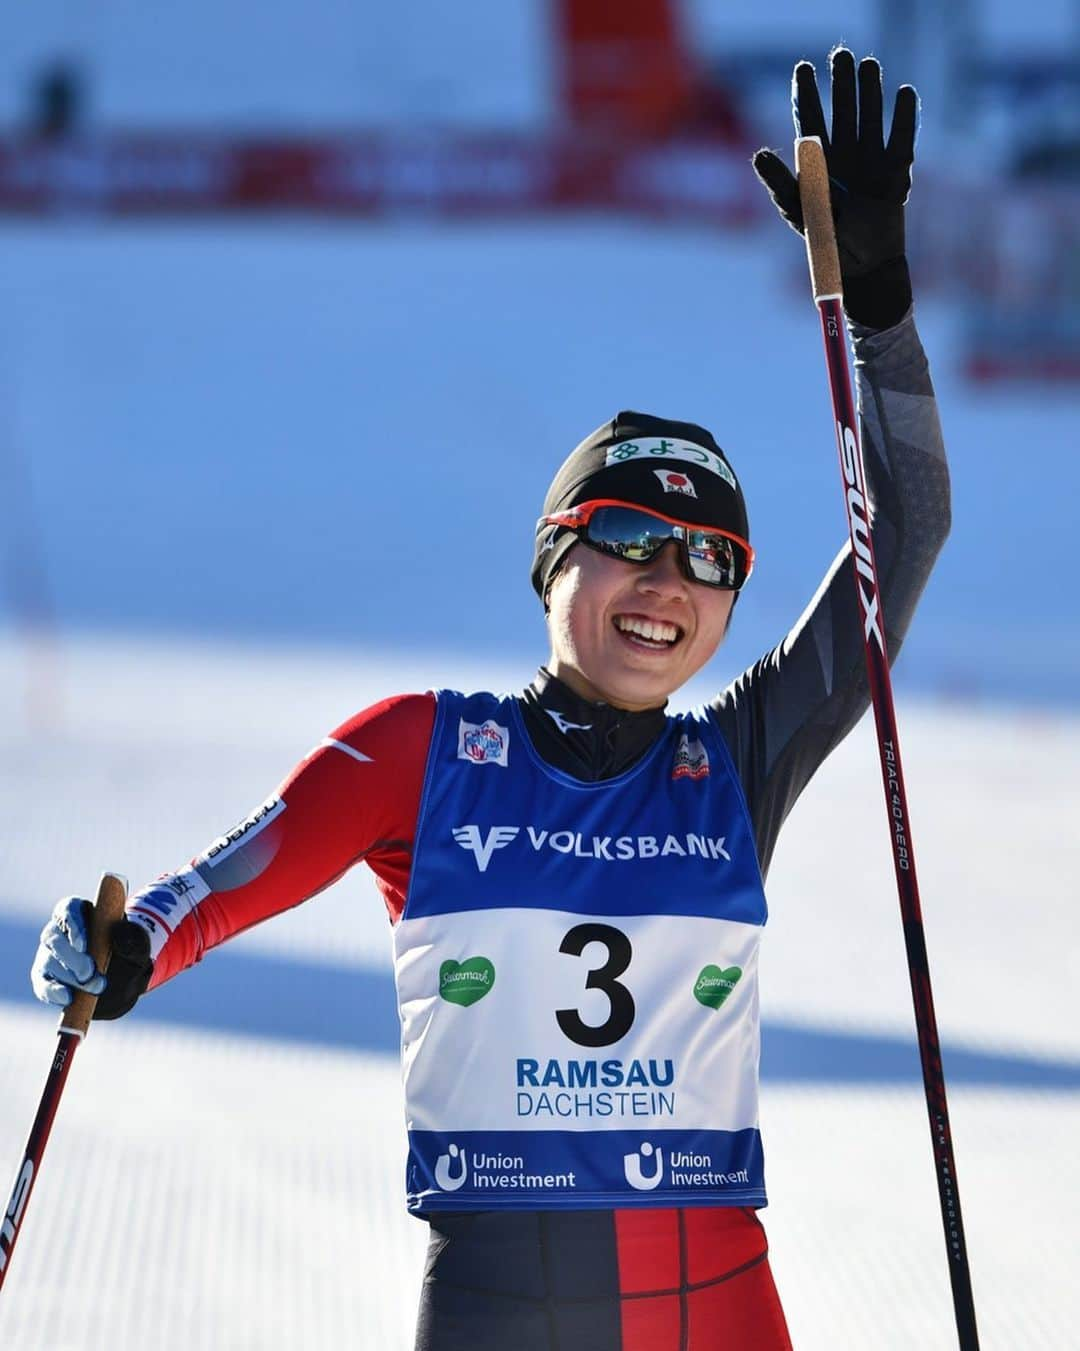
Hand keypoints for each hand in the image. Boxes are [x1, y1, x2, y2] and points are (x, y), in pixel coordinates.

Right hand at [31, 896, 151, 1019]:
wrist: (121, 977)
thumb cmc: (126, 951)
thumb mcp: (135, 943)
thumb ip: (130, 937)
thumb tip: (119, 932)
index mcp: (79, 912)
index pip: (67, 910)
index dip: (72, 926)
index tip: (83, 945)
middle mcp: (58, 931)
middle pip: (54, 939)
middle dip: (72, 958)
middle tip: (89, 973)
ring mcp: (48, 955)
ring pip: (49, 963)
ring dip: (70, 978)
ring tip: (94, 986)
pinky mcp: (44, 979)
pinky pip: (43, 985)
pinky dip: (55, 992)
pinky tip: (69, 998)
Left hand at [752, 48, 917, 328]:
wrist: (862, 267)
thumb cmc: (827, 242)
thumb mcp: (799, 211)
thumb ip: (781, 182)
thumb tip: (758, 154)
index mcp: (817, 163)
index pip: (810, 120)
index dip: (806, 94)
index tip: (802, 67)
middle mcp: (844, 155)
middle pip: (841, 110)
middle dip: (840, 83)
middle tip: (840, 54)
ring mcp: (870, 160)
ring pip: (869, 116)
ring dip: (869, 91)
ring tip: (867, 64)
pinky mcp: (896, 172)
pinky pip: (901, 138)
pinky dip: (903, 117)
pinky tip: (904, 92)